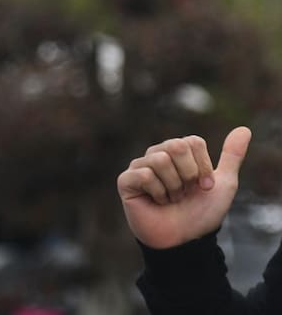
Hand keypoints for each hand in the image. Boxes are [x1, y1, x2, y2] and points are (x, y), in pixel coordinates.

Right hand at [117, 126, 251, 248]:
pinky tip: (156, 202)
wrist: (184, 240)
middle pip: (176, 146)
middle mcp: (157, 155)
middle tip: (185, 192)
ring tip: (170, 199)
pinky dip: (158, 193)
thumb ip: (232, 156)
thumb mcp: (223, 184)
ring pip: (160, 160)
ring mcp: (139, 166)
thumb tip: (244, 129)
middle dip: (188, 174)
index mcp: (177, 152)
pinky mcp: (126, 180)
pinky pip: (145, 175)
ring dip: (173, 186)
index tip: (204, 187)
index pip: (192, 142)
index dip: (202, 167)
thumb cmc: (200, 213)